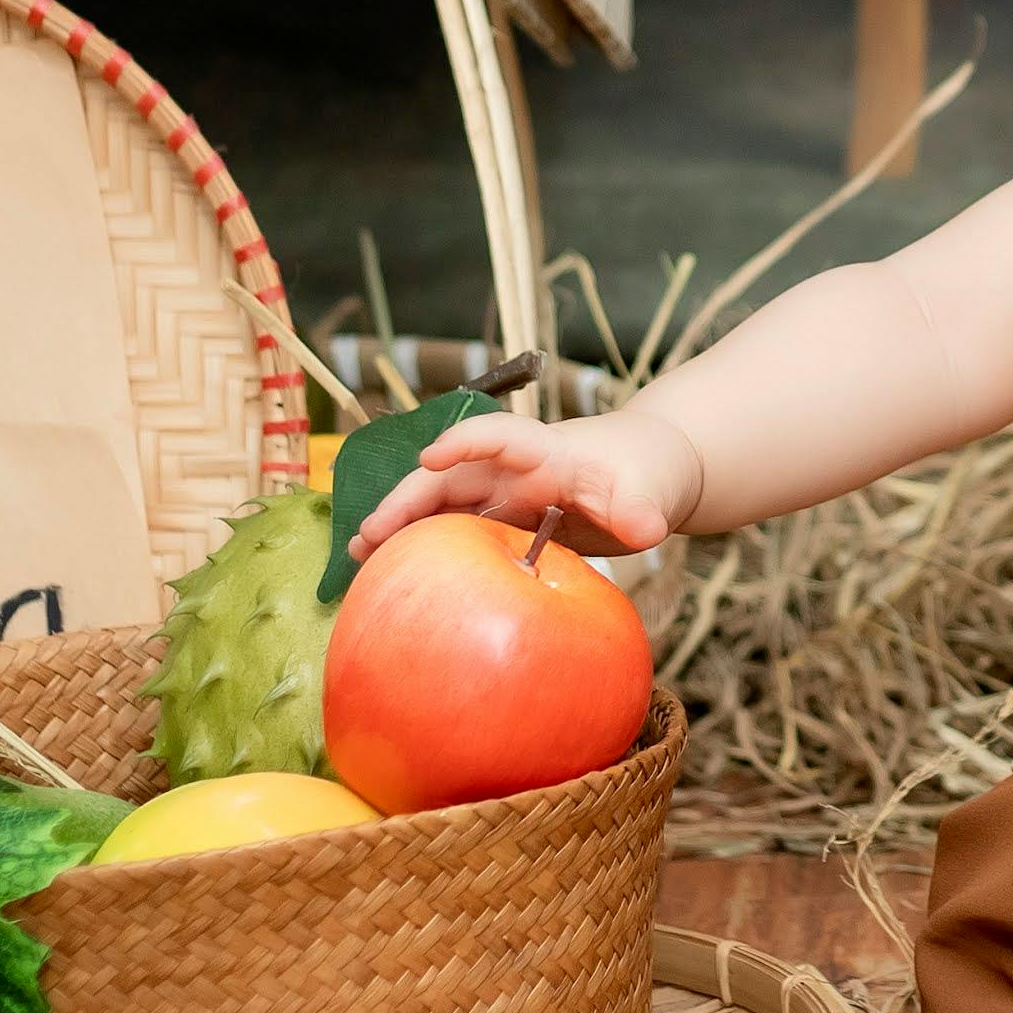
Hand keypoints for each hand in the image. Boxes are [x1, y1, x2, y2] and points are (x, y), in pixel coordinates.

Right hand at [351, 407, 705, 558]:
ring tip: (360, 556)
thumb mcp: (652, 489)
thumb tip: (644, 530)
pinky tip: (396, 575)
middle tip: (367, 535)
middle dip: (407, 499)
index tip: (430, 459)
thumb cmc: (649, 470)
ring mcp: (505, 496)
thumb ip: (643, 508)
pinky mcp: (504, 523)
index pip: (501, 437)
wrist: (652, 471)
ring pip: (444, 504)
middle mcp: (515, 471)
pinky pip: (457, 532)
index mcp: (547, 452)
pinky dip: (426, 548)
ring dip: (403, 524)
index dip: (465, 443)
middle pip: (451, 476)